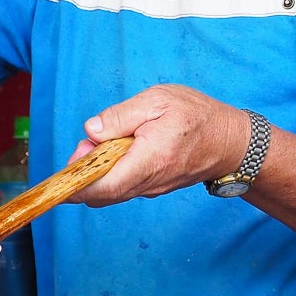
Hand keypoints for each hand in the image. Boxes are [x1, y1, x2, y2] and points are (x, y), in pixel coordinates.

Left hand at [69, 85, 250, 204]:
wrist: (230, 141)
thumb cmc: (197, 116)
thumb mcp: (157, 100)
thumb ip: (121, 115)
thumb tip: (91, 131)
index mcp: (149, 159)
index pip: (103, 187)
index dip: (76, 184)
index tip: (65, 170)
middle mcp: (149, 182)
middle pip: (101, 194)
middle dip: (83, 174)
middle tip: (88, 143)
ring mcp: (152, 189)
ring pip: (111, 192)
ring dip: (98, 172)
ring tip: (107, 142)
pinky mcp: (154, 188)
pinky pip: (124, 187)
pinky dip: (112, 173)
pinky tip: (120, 150)